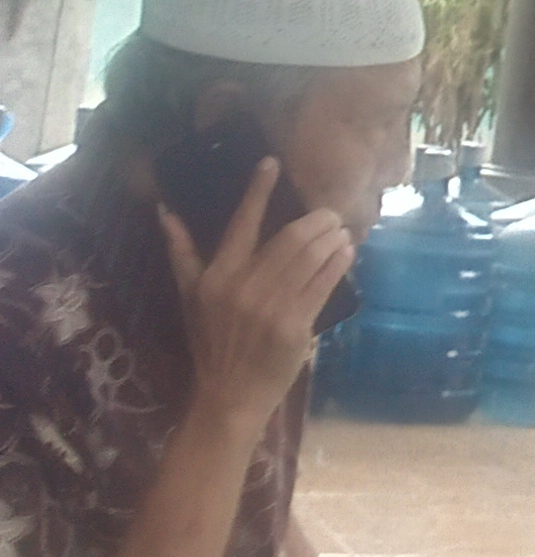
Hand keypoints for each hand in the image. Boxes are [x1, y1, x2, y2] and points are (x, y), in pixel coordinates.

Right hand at [160, 160, 353, 433]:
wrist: (229, 393)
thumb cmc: (211, 341)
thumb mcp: (189, 296)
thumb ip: (181, 252)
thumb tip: (164, 212)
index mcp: (217, 275)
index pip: (241, 222)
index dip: (258, 190)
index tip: (272, 163)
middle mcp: (243, 287)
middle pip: (290, 237)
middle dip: (317, 219)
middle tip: (331, 213)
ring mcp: (271, 307)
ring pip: (311, 257)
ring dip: (333, 238)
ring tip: (342, 230)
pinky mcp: (296, 325)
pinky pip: (324, 283)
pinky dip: (339, 263)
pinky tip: (347, 253)